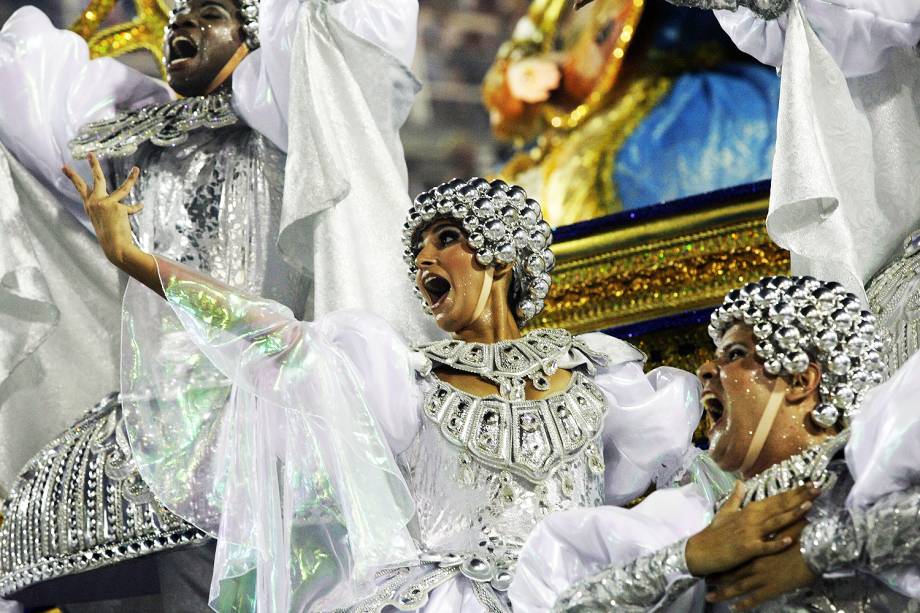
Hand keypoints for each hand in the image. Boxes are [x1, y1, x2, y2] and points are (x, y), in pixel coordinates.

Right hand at [63, 153, 144, 266]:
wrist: (114, 248)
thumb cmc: (109, 237)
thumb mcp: (104, 220)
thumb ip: (109, 208)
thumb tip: (134, 204)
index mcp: (89, 206)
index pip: (80, 188)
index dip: (72, 177)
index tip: (63, 166)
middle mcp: (95, 203)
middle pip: (96, 179)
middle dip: (94, 165)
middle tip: (92, 153)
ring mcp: (106, 203)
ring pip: (124, 188)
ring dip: (133, 178)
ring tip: (137, 169)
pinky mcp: (117, 207)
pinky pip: (133, 207)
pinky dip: (137, 208)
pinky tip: (142, 206)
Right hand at [684, 482, 819, 576]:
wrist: (699, 551)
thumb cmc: (714, 533)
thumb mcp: (724, 512)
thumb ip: (735, 498)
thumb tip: (740, 482)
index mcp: (748, 510)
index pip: (775, 498)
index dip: (793, 491)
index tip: (810, 484)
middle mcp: (751, 519)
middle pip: (779, 506)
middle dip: (799, 497)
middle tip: (818, 488)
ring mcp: (749, 533)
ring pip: (775, 522)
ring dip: (792, 514)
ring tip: (809, 506)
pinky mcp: (746, 549)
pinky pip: (764, 546)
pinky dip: (776, 543)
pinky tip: (789, 540)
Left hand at [706, 522, 816, 609]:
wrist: (814, 549)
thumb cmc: (801, 537)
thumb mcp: (784, 530)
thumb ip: (774, 532)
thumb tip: (771, 527)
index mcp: (756, 549)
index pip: (735, 557)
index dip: (722, 561)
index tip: (711, 563)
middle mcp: (755, 564)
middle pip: (732, 573)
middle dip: (717, 578)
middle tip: (704, 582)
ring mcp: (762, 577)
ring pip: (738, 587)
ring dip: (723, 593)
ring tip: (710, 597)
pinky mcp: (772, 588)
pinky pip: (755, 599)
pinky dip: (743, 605)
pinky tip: (734, 609)